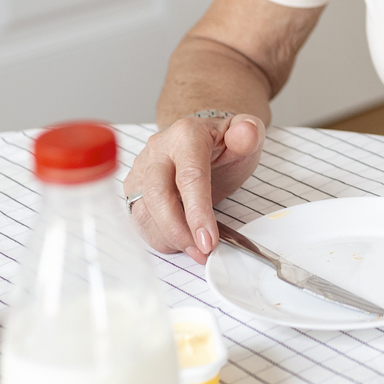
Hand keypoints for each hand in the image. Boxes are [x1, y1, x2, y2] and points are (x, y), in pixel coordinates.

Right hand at [122, 112, 266, 263]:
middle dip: (179, 231)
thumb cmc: (223, 143)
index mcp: (186, 135)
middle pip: (158, 196)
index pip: (189, 176)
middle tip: (202, 251)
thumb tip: (247, 132)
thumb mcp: (246, 134)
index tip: (209, 240)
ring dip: (168, 238)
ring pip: (143, 211)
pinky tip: (179, 243)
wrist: (204, 141)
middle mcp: (158, 150)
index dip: (198, 212)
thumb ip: (249, 134)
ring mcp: (142, 169)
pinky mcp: (134, 188)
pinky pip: (138, 218)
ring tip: (195, 251)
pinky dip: (158, 237)